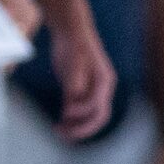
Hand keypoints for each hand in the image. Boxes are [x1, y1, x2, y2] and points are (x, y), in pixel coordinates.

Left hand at [42, 0, 116, 141]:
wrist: (71, 29)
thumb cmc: (74, 44)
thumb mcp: (73, 64)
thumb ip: (74, 87)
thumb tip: (70, 110)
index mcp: (104, 81)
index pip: (97, 105)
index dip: (80, 112)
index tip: (65, 113)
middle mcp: (103, 88)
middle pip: (98, 116)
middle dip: (82, 128)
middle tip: (64, 134)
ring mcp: (94, 90)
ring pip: (90, 116)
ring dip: (76, 126)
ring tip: (59, 131)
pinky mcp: (83, 90)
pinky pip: (81, 110)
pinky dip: (72, 119)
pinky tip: (60, 122)